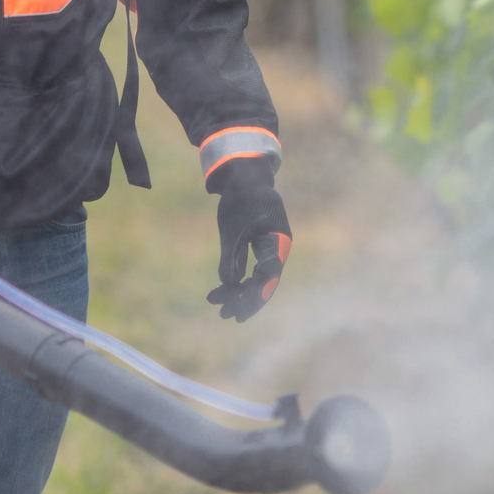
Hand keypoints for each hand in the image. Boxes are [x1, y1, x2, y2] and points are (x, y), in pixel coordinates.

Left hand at [206, 157, 289, 322]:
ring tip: (218, 309)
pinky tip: (216, 292)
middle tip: (228, 316)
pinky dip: (232, 282)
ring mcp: (265, 250)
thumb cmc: (242, 197)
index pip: (269, 273)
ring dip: (237, 295)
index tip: (243, 305)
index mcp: (277, 241)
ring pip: (254, 280)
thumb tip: (229, 283)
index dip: (257, 292)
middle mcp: (274, 249)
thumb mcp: (234, 227)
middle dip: (246, 300)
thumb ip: (233, 255)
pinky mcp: (252, 248)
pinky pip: (245, 271)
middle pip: (263, 282)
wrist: (243, 178)